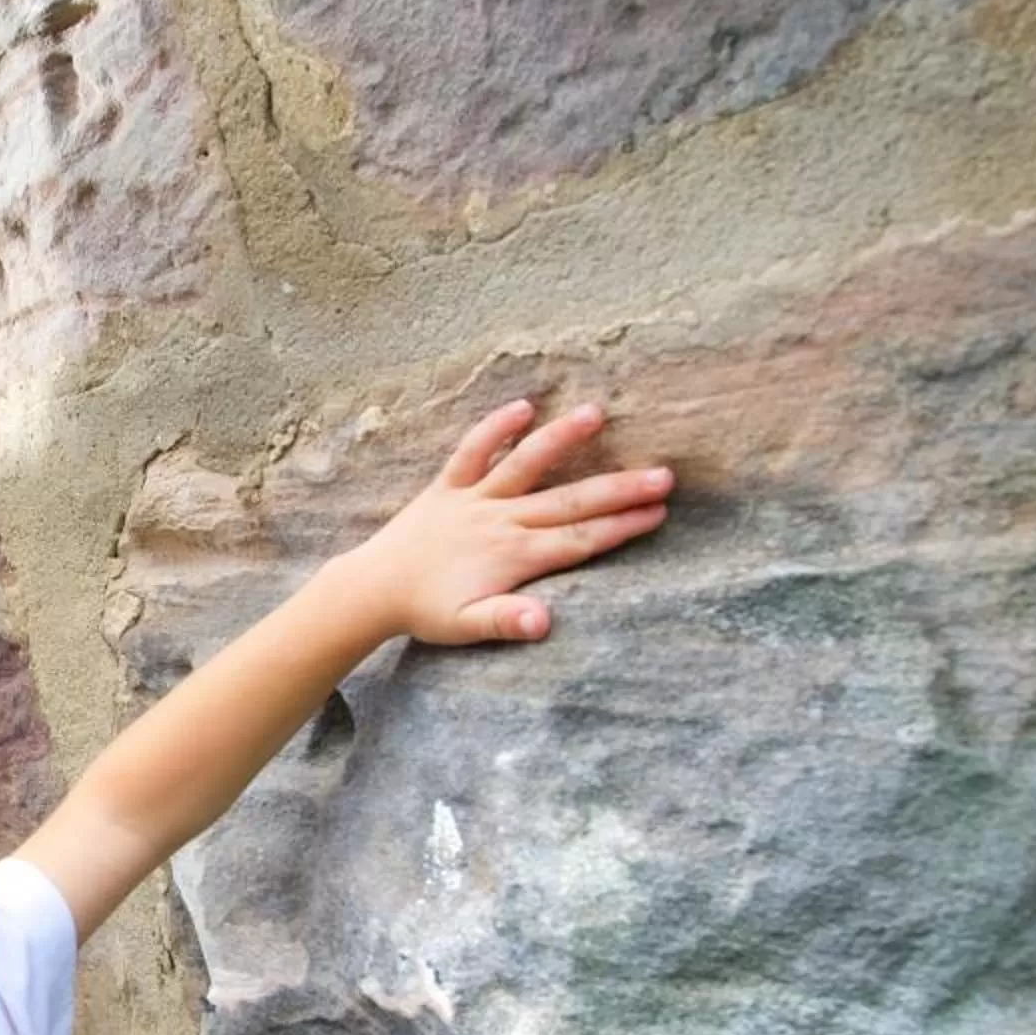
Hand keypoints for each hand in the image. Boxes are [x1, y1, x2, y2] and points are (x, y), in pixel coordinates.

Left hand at [342, 400, 672, 644]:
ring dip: (560, 438)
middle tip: (663, 474)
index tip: (660, 511)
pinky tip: (522, 406)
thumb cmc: (426, 612)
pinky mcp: (448, 486)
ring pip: (525, 464)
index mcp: (514, 556)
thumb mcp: (468, 628)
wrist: (372, 590)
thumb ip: (507, 621)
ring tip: (595, 412)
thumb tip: (545, 622)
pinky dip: (493, 429)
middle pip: (569, 502)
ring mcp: (475, 499)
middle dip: (618, 489)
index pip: (580, 539)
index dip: (622, 526)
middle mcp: (501, 521)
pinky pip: (472, 451)